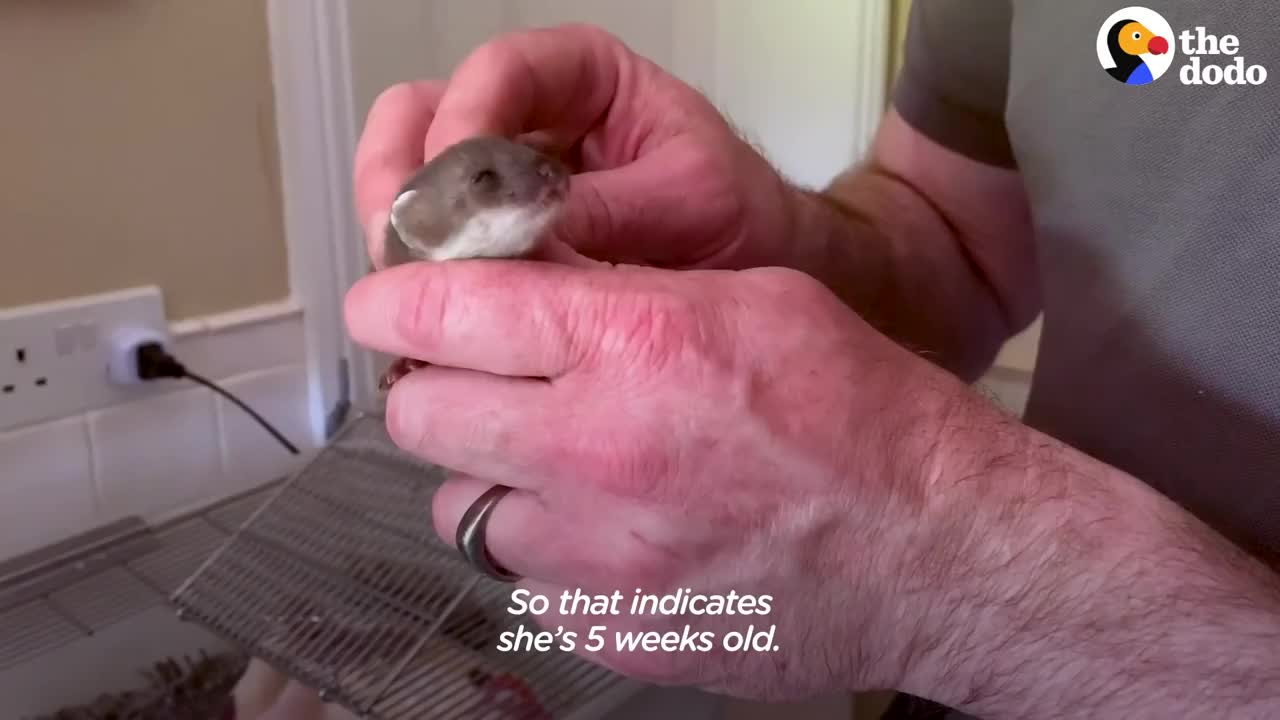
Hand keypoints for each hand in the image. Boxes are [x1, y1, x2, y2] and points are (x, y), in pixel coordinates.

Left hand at [342, 257, 970, 699]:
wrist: (934, 552)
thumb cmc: (863, 418)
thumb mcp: (751, 301)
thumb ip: (628, 294)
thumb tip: (535, 293)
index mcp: (635, 344)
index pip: (445, 310)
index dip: (393, 300)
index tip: (386, 303)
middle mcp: (597, 450)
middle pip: (422, 416)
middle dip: (433, 387)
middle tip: (475, 377)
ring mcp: (597, 556)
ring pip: (459, 508)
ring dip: (490, 476)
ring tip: (557, 462)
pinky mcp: (610, 628)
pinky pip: (524, 580)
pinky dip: (545, 549)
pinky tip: (608, 529)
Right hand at [353, 23, 807, 271]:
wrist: (760, 271)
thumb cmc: (738, 217)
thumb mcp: (688, 203)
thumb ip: (607, 212)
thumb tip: (518, 235)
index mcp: (580, 77)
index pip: (498, 73)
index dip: (465, 124)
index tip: (461, 193)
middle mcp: (525, 116)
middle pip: (421, 118)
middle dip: (406, 182)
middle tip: (413, 247)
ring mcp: (496, 177)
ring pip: (407, 177)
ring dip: (401, 230)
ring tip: (419, 285)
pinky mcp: (489, 237)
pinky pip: (432, 240)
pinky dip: (422, 271)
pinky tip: (436, 308)